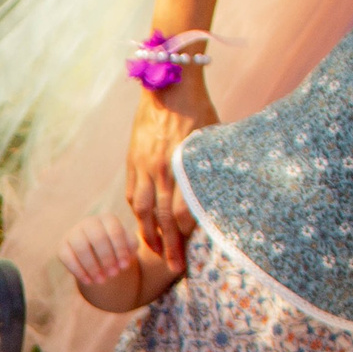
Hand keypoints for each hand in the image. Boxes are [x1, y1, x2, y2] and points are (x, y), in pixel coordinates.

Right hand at [57, 215, 142, 296]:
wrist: (98, 256)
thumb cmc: (117, 250)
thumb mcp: (128, 247)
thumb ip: (131, 247)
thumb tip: (124, 257)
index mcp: (108, 219)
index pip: (115, 231)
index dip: (120, 250)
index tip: (125, 267)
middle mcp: (89, 222)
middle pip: (98, 238)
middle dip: (107, 258)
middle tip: (113, 274)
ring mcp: (74, 233)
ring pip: (81, 247)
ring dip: (92, 266)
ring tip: (101, 280)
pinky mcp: (62, 246)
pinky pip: (67, 257)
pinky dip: (78, 271)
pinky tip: (88, 282)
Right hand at [125, 76, 214, 270]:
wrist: (169, 83)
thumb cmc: (200, 109)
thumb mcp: (213, 138)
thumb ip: (210, 167)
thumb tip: (219, 191)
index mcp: (183, 166)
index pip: (183, 212)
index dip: (187, 236)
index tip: (194, 252)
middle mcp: (162, 170)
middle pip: (164, 219)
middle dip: (169, 247)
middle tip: (175, 268)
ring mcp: (144, 166)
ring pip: (143, 210)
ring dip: (149, 234)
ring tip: (155, 251)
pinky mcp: (133, 160)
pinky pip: (134, 193)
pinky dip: (138, 212)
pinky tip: (143, 223)